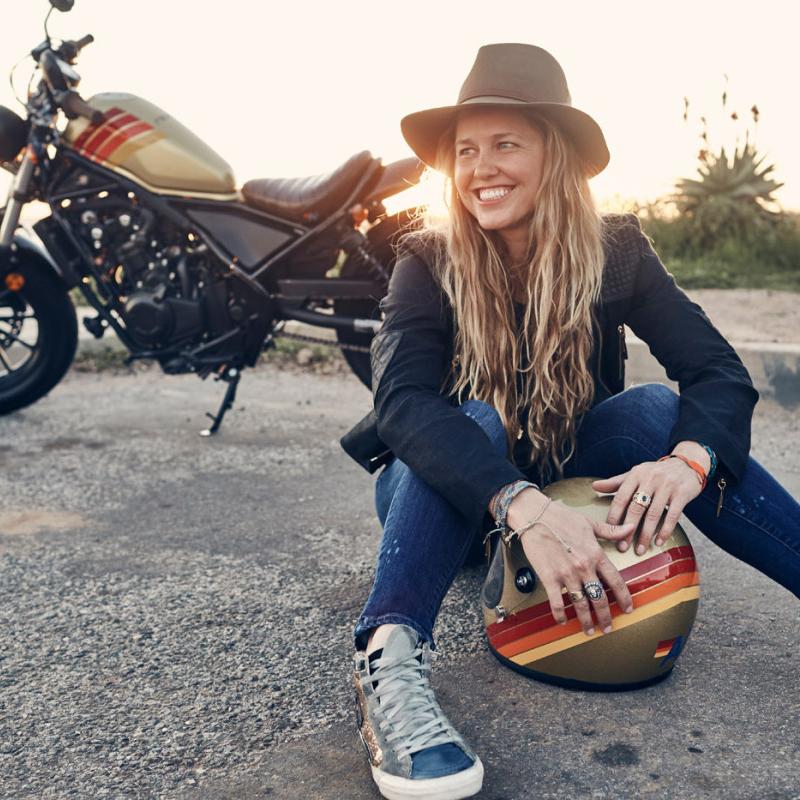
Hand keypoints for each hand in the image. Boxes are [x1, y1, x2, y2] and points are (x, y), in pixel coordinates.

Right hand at [511, 493, 635, 635]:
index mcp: (595, 554)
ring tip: (589, 631)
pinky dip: (560, 615)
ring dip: (586, 621)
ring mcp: (566, 574)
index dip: (624, 598)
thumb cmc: (561, 517)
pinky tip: (563, 621)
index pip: (616, 581)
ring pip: (581, 604)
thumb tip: (631, 528)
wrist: (534, 516)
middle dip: (605, 617)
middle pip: (600, 599)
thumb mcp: (589, 523)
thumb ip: (611, 530)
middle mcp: (584, 567)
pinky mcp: (549, 577)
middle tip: (607, 627)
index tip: (627, 608)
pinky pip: (557, 602)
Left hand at [591, 458, 704, 554]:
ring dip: (645, 534)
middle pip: (636, 508)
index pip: (621, 497)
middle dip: (627, 529)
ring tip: (640, 549)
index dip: (614, 516)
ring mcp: (667, 486)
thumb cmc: (655, 472)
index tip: (609, 532)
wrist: (686, 465)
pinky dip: (665, 531)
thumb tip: (594, 486)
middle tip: (622, 546)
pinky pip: (672, 516)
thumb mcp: (636, 474)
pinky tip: (659, 542)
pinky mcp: (682, 494)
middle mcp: (650, 479)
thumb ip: (616, 482)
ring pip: (653, 514)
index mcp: (635, 474)